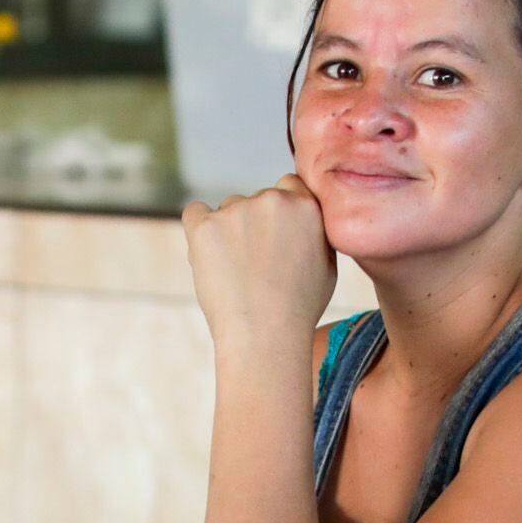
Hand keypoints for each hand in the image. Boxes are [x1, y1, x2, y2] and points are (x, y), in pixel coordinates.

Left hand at [182, 177, 336, 356]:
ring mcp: (236, 211)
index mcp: (306, 206)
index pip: (288, 186)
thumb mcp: (326, 266)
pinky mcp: (205, 226)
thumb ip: (314, 231)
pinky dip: (198, 230)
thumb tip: (303, 216)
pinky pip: (195, 214)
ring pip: (227, 211)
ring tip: (236, 274)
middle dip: (253, 225)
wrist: (264, 336)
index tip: (274, 234)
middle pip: (255, 200)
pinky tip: (208, 255)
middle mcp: (272, 200)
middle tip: (255, 265)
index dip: (280, 210)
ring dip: (228, 232)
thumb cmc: (298, 310)